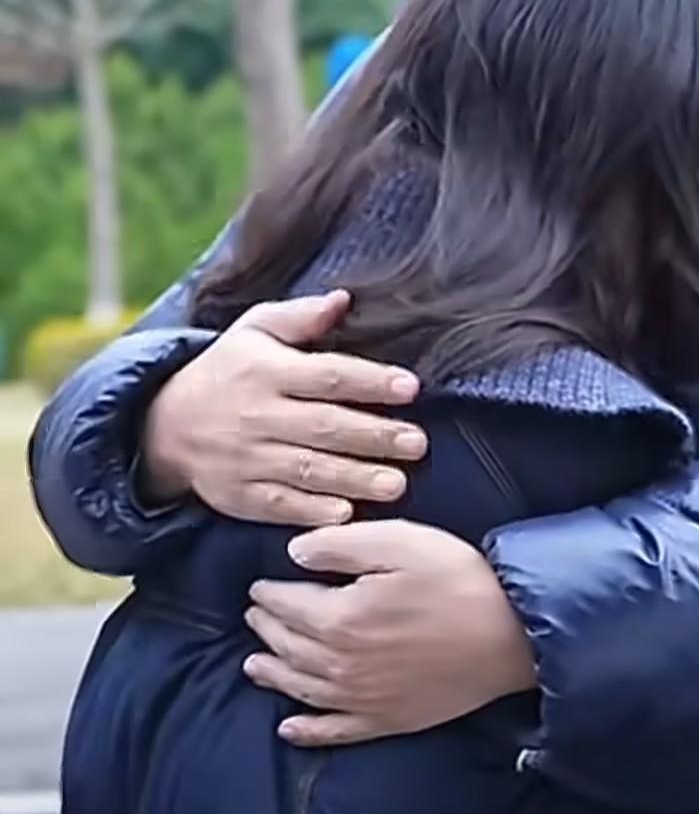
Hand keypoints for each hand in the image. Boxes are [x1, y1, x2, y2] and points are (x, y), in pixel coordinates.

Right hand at [140, 291, 427, 524]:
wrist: (164, 424)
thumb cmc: (227, 369)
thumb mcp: (254, 329)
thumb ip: (300, 317)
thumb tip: (343, 299)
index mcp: (267, 371)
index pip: (328, 375)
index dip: (371, 381)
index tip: (410, 387)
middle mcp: (258, 415)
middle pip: (325, 426)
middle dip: (375, 436)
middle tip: (418, 444)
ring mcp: (248, 459)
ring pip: (309, 470)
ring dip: (355, 478)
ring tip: (397, 483)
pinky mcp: (240, 496)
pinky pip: (281, 505)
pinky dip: (314, 511)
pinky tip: (348, 514)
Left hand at [243, 520, 536, 746]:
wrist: (508, 635)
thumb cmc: (456, 579)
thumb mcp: (400, 541)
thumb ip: (341, 544)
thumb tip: (294, 552)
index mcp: (341, 618)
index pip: (289, 606)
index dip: (269, 595)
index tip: (256, 587)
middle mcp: (342, 665)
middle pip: (289, 647)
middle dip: (267, 629)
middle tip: (254, 617)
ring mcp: (363, 699)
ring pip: (302, 689)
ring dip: (274, 675)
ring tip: (254, 665)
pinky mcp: (386, 720)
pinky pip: (334, 731)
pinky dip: (306, 730)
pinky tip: (289, 728)